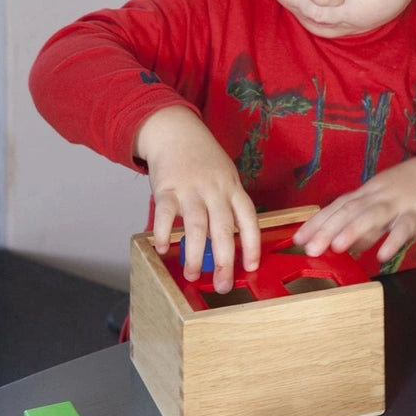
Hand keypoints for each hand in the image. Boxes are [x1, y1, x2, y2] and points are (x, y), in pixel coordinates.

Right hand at [134, 106, 259, 291]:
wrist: (176, 131)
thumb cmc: (203, 160)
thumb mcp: (226, 177)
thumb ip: (228, 207)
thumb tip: (231, 245)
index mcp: (233, 188)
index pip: (249, 219)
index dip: (253, 244)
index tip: (252, 267)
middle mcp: (215, 189)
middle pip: (224, 228)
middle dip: (225, 260)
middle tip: (223, 285)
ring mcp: (191, 188)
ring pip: (197, 225)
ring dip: (195, 253)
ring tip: (194, 274)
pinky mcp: (166, 187)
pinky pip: (165, 213)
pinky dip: (163, 232)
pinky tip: (163, 249)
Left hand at [292, 152, 415, 264]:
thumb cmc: (407, 192)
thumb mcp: (381, 206)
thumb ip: (361, 227)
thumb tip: (340, 247)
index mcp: (365, 194)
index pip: (336, 207)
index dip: (317, 222)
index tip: (297, 239)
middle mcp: (377, 196)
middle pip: (349, 211)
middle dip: (327, 229)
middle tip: (310, 248)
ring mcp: (398, 204)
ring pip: (373, 215)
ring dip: (353, 231)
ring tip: (336, 248)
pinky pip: (405, 228)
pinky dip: (393, 241)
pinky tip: (382, 256)